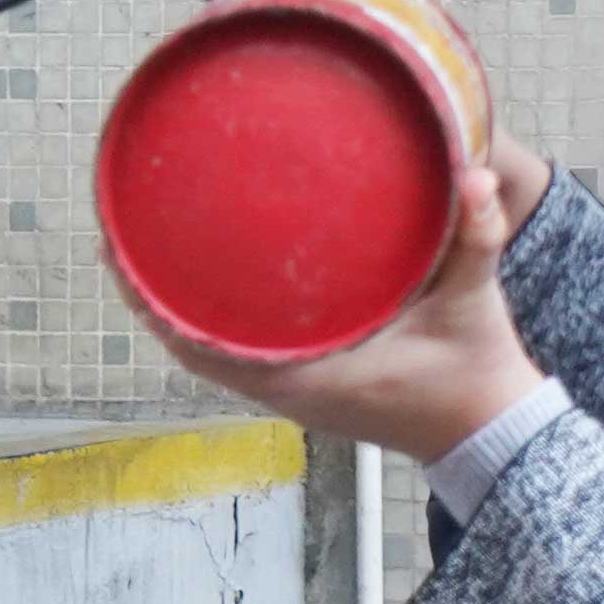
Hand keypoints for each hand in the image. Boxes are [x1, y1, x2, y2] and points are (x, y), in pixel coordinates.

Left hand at [135, 139, 549, 462]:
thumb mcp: (475, 303)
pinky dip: (210, 321)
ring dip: (174, 308)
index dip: (156, 306)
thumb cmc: (475, 374)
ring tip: (138, 250)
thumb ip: (478, 237)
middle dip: (149, 294)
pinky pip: (240, 352)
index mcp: (310, 381)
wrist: (489, 429)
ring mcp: (294, 391)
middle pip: (192, 346)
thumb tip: (477, 174)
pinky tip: (199, 281)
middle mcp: (289, 391)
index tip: (120, 254)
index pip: (207, 350)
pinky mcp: (307, 383)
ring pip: (211, 352)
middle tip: (115, 231)